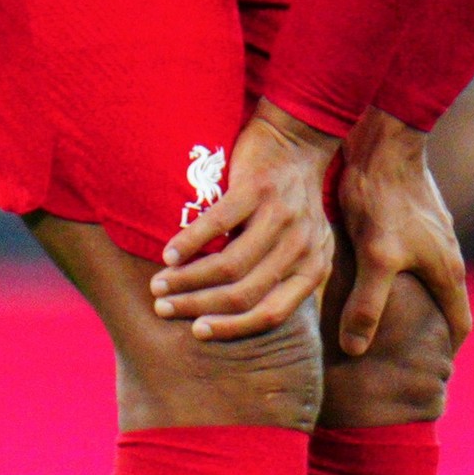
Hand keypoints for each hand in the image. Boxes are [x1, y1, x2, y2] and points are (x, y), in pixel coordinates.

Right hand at [150, 103, 337, 341]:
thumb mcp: (302, 246)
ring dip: (187, 279)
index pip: (271, 313)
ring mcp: (281, 216)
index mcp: (314, 267)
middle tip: (164, 308)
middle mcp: (302, 246)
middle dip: (198, 306)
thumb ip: (282, 280)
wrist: (298, 143)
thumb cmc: (290, 204)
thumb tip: (238, 321)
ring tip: (160, 285)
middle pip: (244, 293)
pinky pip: (217, 224)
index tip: (197, 331)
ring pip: (228, 265)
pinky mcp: (258, 189)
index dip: (230, 327)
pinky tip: (168, 253)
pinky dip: (189, 242)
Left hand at [333, 109, 472, 358]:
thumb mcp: (375, 257)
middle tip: (397, 356)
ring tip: (378, 322)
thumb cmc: (384, 199)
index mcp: (448, 271)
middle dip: (426, 331)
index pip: (459, 324)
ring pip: (426, 280)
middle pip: (443, 304)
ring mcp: (432, 235)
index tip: (426, 373)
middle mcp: (447, 255)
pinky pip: (410, 259)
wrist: (383, 142)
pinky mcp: (413, 219)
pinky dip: (396, 277)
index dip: (446, 351)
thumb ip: (367, 305)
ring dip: (410, 302)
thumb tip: (356, 350)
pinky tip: (365, 280)